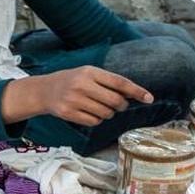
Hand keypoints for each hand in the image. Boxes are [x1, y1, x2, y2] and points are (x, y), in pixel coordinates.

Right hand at [5, 65, 152, 125]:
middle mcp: (82, 85)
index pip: (119, 82)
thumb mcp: (89, 74)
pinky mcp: (68, 113)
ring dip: (108, 113)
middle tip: (118, 105)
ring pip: (106, 113)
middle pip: (115, 101)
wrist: (44, 90)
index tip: (149, 98)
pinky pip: (94, 122)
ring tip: (97, 106)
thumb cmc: (73, 81)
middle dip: (121, 105)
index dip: (136, 91)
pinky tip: (88, 112)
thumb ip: (110, 83)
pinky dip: (96, 119)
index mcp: (90, 72)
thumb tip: (134, 94)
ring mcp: (74, 100)